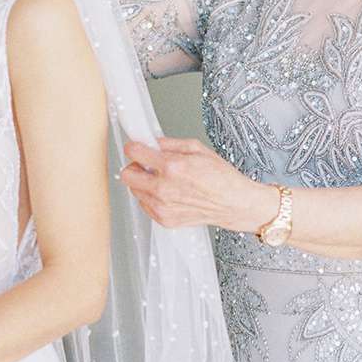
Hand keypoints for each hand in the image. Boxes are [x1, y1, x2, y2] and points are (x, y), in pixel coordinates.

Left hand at [119, 137, 278, 232]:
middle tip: (148, 166)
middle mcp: (164, 188)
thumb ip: (169, 143)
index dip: (134, 147)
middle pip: (127, 175)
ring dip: (144, 184)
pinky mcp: (165, 220)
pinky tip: (170, 194)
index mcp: (172, 166)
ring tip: (165, 181)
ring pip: (135, 191)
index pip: (134, 152)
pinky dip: (153, 198)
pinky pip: (146, 205)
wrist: (234, 204)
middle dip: (136, 167)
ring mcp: (163, 207)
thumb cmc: (221, 178)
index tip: (136, 148)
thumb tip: (151, 142)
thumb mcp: (197, 148)